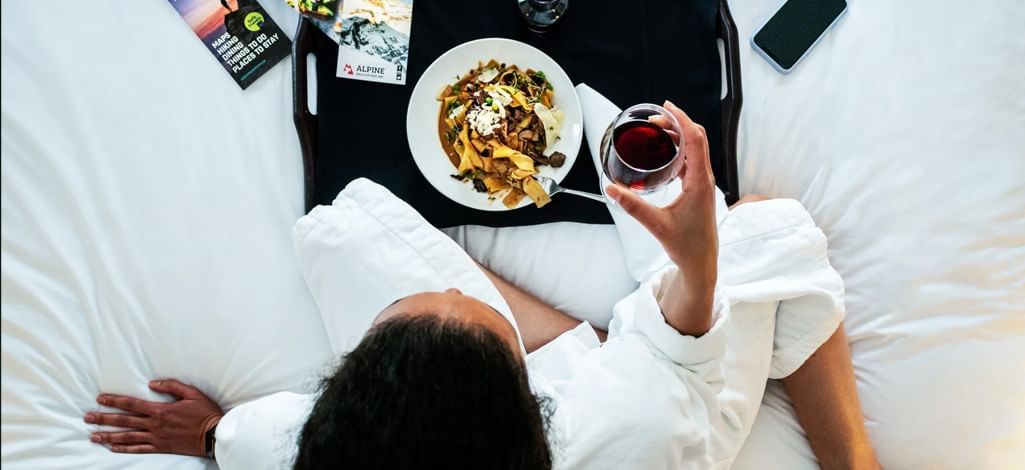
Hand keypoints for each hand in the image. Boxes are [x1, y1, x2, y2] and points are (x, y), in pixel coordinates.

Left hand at [85, 379, 222, 456]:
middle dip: (104, 419)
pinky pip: (139, 449)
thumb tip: (152, 383)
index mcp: (161, 410)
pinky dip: (125, 449)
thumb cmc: (205, 413)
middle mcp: (155, 425)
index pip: (132, 404)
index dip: (115, 401)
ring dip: (109, 436)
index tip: (100, 399)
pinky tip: (113, 448)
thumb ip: (171, 386)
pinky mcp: (161, 448)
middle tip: (87, 418)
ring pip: (128, 437)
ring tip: (94, 436)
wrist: (213, 434)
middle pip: (124, 421)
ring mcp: (157, 438)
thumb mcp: (192, 393)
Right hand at [605, 101, 717, 334]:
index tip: (665, 107)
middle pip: (696, 139)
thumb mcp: (656, 225)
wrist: (702, 263)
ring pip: (695, 149)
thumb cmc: (686, 245)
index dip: (681, 120)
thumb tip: (611, 189)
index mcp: (699, 182)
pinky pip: (693, 161)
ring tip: (657, 131)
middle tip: (653, 120)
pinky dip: (680, 150)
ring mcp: (704, 184)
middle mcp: (705, 179)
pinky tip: (664, 153)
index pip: (694, 140)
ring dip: (679, 136)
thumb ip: (633, 206)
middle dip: (677, 124)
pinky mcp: (699, 190)